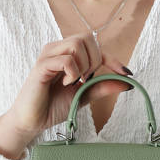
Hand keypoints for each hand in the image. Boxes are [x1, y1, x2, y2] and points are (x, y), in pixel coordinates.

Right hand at [2, 30, 133, 137]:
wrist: (32, 121)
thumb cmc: (53, 107)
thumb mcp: (83, 96)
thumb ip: (101, 87)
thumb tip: (126, 83)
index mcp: (67, 54)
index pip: (94, 45)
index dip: (112, 58)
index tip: (125, 73)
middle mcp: (57, 50)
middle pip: (86, 38)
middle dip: (95, 60)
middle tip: (86, 80)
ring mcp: (48, 55)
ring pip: (77, 44)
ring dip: (83, 65)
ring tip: (75, 82)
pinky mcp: (41, 65)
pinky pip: (66, 59)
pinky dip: (72, 72)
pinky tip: (66, 83)